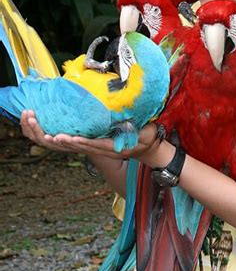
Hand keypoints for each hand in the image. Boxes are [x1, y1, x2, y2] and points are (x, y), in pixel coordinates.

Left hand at [20, 111, 160, 160]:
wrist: (149, 149)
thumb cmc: (149, 138)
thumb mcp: (148, 133)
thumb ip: (138, 128)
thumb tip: (130, 119)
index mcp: (118, 148)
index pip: (98, 145)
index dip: (85, 142)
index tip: (72, 138)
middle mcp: (108, 151)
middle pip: (85, 148)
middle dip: (69, 143)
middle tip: (54, 137)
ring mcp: (104, 150)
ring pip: (82, 149)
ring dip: (67, 144)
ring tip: (52, 137)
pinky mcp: (100, 147)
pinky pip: (84, 146)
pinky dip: (72, 142)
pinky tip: (61, 136)